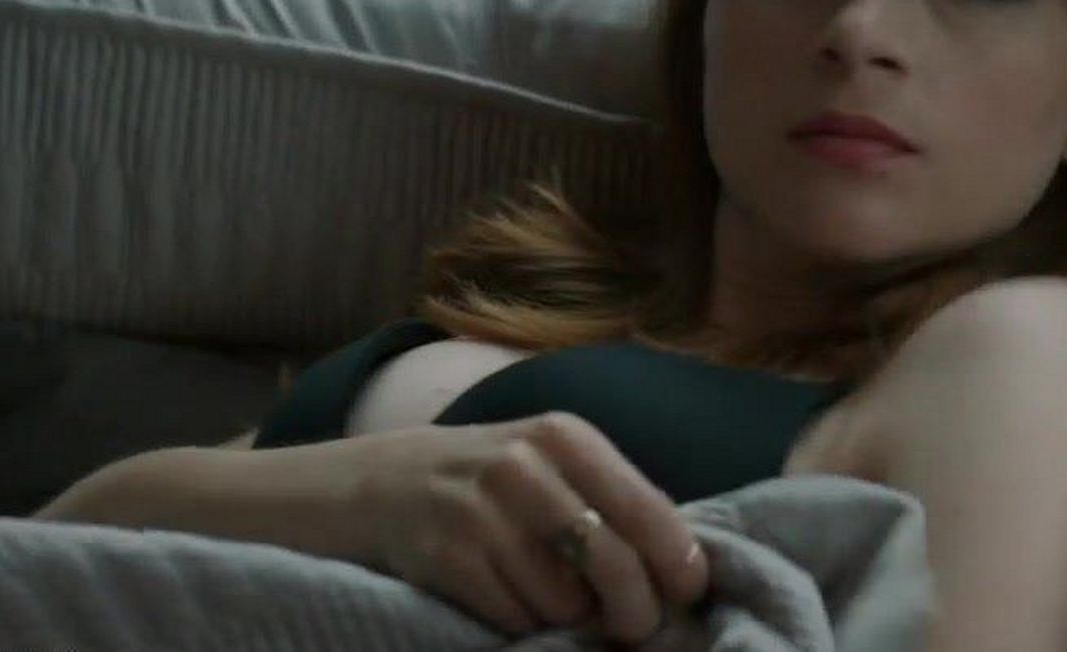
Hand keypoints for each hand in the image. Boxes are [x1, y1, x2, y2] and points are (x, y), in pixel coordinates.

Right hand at [348, 412, 708, 641]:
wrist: (376, 485)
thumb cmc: (488, 482)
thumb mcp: (550, 465)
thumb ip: (611, 500)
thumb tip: (682, 566)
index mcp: (564, 438)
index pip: (647, 510)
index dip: (678, 562)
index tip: (690, 592)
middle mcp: (524, 467)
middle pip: (613, 563)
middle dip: (635, 610)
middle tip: (634, 628)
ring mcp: (480, 512)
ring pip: (563, 602)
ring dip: (566, 618)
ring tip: (548, 597)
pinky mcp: (444, 557)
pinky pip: (514, 619)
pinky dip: (520, 624)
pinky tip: (506, 602)